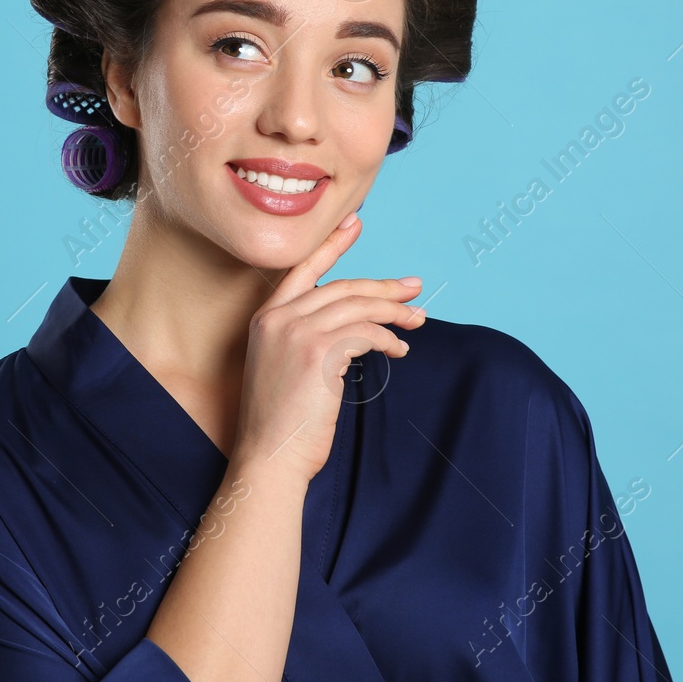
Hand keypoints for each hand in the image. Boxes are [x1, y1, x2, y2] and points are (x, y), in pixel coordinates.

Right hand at [231, 213, 425, 486]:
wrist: (268, 458)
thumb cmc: (280, 424)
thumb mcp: (284, 369)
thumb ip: (307, 340)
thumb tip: (353, 327)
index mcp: (265, 318)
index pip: (303, 270)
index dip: (332, 245)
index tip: (356, 223)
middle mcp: (277, 318)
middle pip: (342, 287)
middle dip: (383, 286)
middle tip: (415, 287)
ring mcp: (296, 332)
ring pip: (358, 306)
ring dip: (394, 312)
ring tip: (417, 321)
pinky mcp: (317, 351)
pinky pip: (365, 333)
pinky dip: (388, 340)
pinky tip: (398, 352)